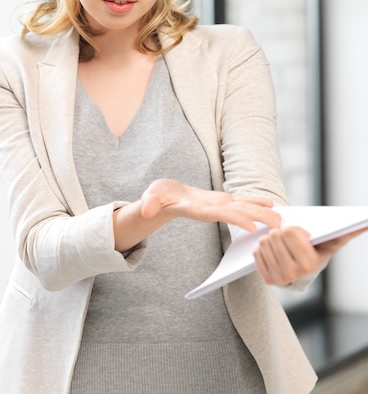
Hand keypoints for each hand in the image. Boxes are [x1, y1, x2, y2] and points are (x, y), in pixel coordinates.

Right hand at [140, 178, 281, 232]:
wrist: (163, 200)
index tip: (253, 227)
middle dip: (258, 218)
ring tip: (281, 216)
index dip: (236, 219)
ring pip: (242, 208)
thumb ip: (149, 205)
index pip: (220, 215)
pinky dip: (255, 201)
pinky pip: (240, 201)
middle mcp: (211, 209)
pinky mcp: (219, 200)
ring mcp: (216, 205)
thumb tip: (146, 211)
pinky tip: (269, 203)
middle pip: (238, 213)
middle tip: (280, 226)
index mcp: (198, 210)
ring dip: (262, 212)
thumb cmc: (156, 199)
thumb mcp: (149, 199)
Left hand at [253, 225, 367, 285]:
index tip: (301, 235)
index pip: (289, 232)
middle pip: (274, 236)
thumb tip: (367, 221)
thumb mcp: (332, 241)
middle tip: (288, 240)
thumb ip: (348, 231)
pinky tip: (274, 253)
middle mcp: (294, 274)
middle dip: (280, 233)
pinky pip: (257, 253)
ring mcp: (280, 279)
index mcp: (310, 264)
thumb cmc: (318, 250)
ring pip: (264, 243)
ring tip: (281, 246)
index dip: (294, 229)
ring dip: (271, 240)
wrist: (303, 271)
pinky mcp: (268, 280)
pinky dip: (263, 249)